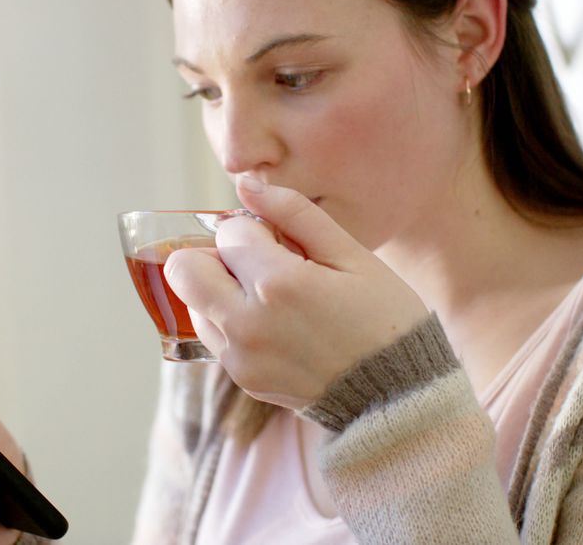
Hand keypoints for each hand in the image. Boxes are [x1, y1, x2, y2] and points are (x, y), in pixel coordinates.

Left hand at [164, 175, 427, 408]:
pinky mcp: (242, 378)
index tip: (285, 243)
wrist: (399, 398)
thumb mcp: (352, 256)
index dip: (255, 229)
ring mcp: (240, 355)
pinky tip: (276, 325)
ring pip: (194, 303)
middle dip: (215, 255)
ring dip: (220, 290)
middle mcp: (247, 323)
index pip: (229, 232)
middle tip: (256, 264)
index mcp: (278, 284)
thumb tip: (247, 185)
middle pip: (184, 269)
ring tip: (272, 298)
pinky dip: (232, 321)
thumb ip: (294, 214)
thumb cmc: (385, 318)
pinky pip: (215, 335)